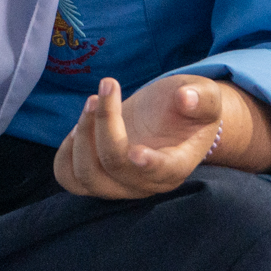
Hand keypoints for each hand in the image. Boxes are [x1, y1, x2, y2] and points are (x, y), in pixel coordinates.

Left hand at [54, 76, 228, 199]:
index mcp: (176, 164)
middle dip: (105, 122)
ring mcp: (118, 185)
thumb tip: (186, 98)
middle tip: (107, 85)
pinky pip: (68, 178)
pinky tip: (81, 124)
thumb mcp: (205, 96)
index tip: (136, 150)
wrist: (167, 119)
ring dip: (83, 135)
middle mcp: (146, 182)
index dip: (149, 166)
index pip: (163, 173)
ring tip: (92, 100)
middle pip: (115, 164)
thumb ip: (201, 97)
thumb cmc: (187, 108)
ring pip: (86, 175)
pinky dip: (66, 153)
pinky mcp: (95, 178)